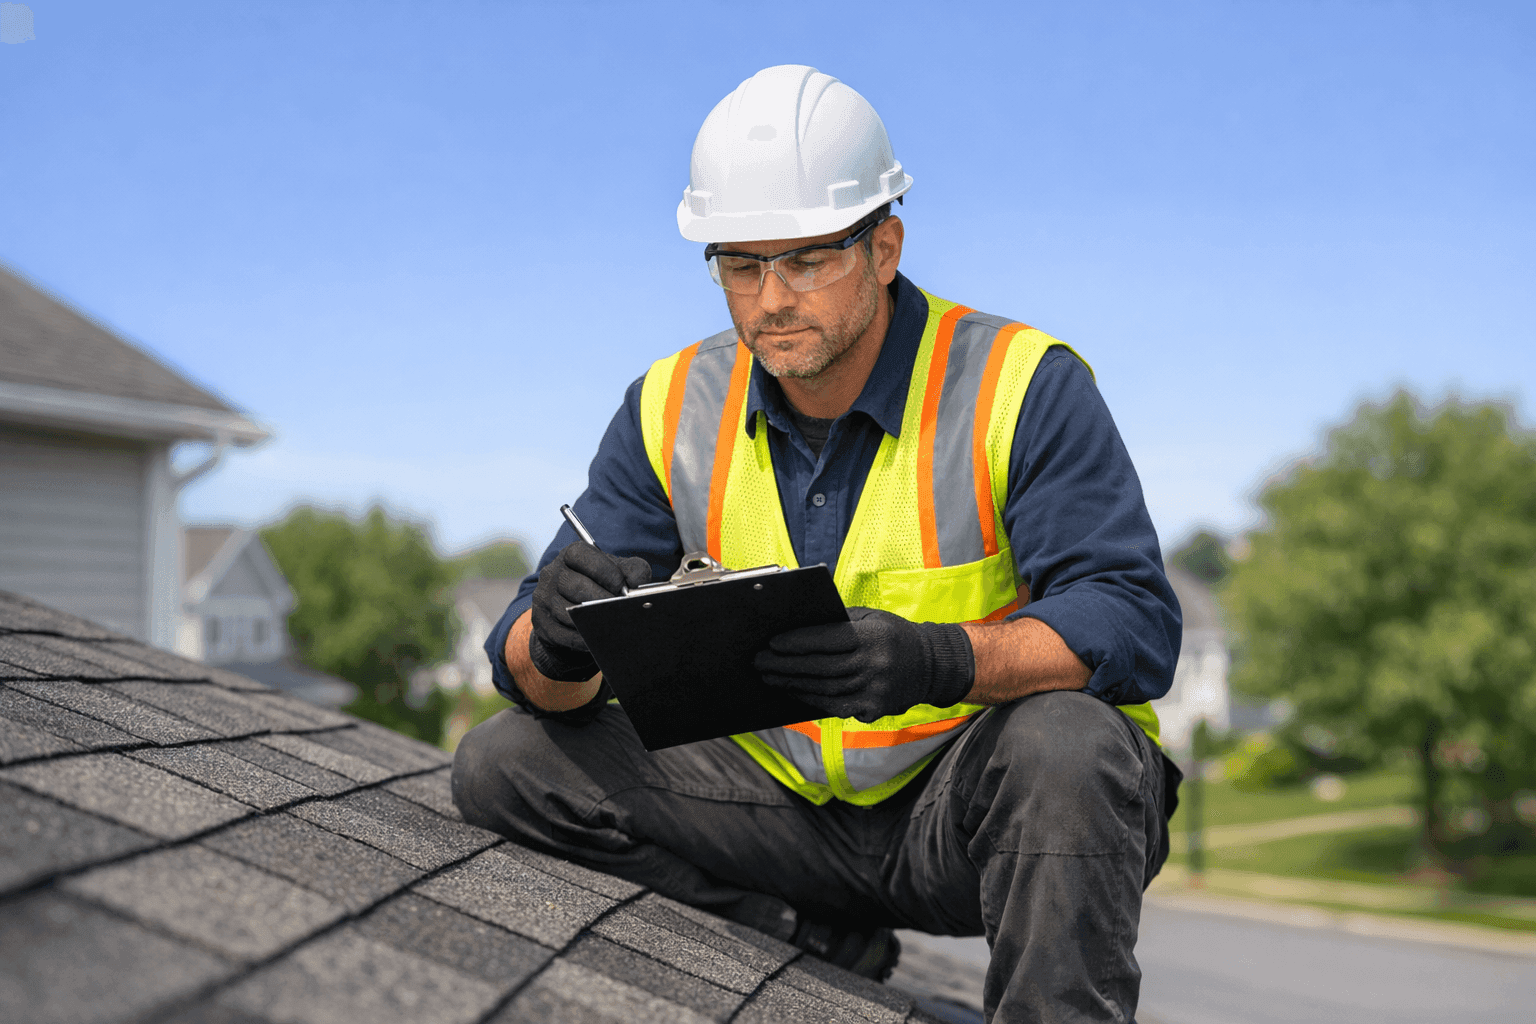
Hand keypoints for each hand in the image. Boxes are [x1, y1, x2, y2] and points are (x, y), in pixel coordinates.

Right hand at [529, 541, 651, 680]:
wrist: (575, 618)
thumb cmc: (601, 588)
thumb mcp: (617, 573)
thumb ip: (633, 570)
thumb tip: (638, 581)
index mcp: (570, 555)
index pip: (581, 555)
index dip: (604, 570)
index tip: (621, 586)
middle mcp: (551, 574)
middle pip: (575, 586)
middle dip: (602, 599)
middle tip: (621, 610)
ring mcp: (543, 599)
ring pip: (568, 612)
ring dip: (594, 620)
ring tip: (615, 625)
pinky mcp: (542, 625)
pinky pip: (564, 635)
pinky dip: (585, 638)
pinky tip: (600, 638)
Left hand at [754, 607, 974, 722]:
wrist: (932, 666)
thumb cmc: (893, 636)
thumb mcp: (872, 618)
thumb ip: (839, 621)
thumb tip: (798, 626)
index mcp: (874, 637)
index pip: (828, 639)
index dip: (797, 642)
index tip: (772, 642)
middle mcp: (876, 665)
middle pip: (821, 668)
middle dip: (785, 665)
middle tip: (760, 662)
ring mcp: (876, 691)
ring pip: (824, 690)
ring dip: (792, 684)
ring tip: (769, 677)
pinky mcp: (875, 710)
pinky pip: (836, 707)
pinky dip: (811, 699)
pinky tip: (793, 691)